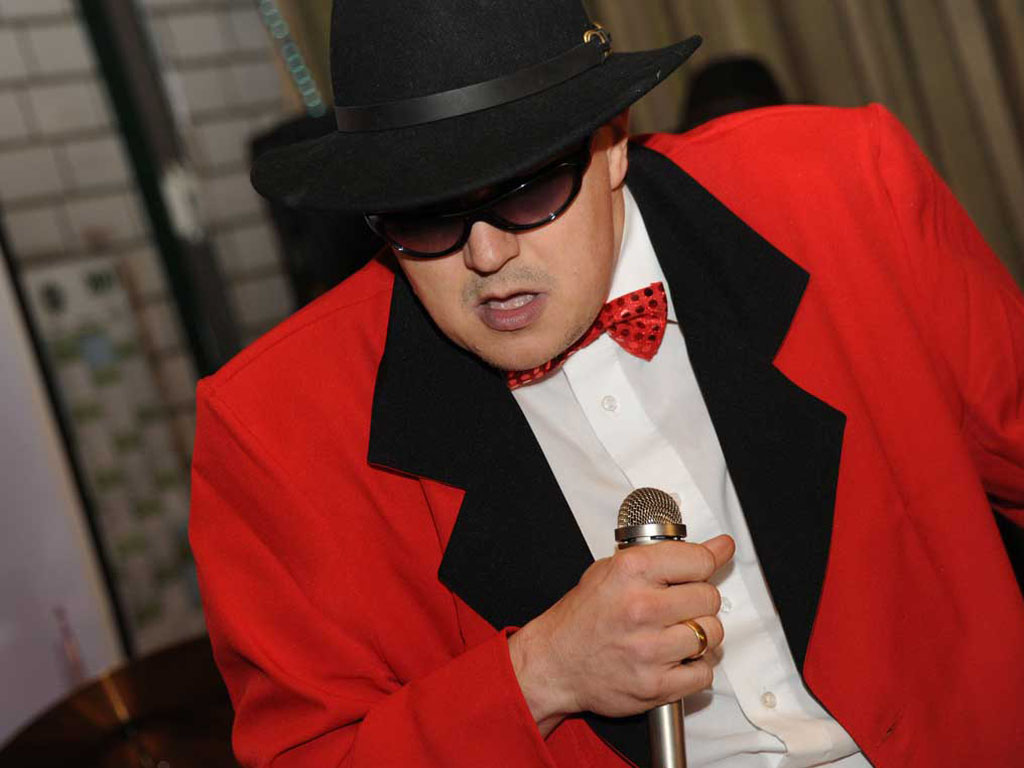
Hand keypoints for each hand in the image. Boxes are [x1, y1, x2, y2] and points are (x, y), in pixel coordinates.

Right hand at [508, 534, 733, 735]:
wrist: (554, 663)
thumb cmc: (582, 617)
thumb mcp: (612, 570)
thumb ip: (666, 556)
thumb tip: (718, 547)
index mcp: (630, 572)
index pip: (699, 561)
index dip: (706, 563)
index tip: (707, 564)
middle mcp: (640, 608)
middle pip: (709, 598)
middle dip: (699, 599)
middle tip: (680, 603)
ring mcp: (649, 649)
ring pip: (711, 635)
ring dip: (700, 633)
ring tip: (677, 631)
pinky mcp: (655, 685)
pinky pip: (704, 673)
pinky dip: (696, 667)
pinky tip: (676, 657)